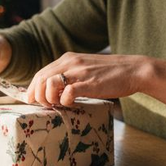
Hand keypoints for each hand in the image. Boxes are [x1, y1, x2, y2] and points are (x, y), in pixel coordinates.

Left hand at [26, 52, 148, 106]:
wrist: (134, 70)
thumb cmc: (110, 73)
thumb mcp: (84, 69)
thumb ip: (69, 75)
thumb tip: (53, 90)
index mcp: (68, 59)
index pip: (40, 73)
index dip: (32, 89)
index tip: (32, 100)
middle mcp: (71, 62)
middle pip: (41, 79)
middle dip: (37, 95)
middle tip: (44, 106)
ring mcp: (80, 72)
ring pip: (50, 83)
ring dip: (49, 98)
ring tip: (57, 104)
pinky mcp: (90, 83)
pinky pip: (68, 92)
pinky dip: (64, 100)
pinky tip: (71, 104)